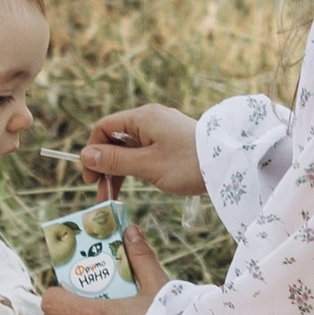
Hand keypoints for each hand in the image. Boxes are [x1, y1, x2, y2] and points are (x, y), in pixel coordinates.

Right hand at [80, 104, 203, 197]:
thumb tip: (85, 155)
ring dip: (119, 171)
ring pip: (130, 148)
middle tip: (102, 195)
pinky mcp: (171, 141)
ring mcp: (162, 129)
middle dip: (105, 166)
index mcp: (142, 118)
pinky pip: (144, 152)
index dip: (93, 152)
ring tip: (114, 197)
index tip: (91, 178)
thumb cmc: (187, 164)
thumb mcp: (147, 165)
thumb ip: (115, 161)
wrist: (228, 165)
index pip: (104, 128)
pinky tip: (133, 184)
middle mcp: (150, 119)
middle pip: (116, 139)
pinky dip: (135, 167)